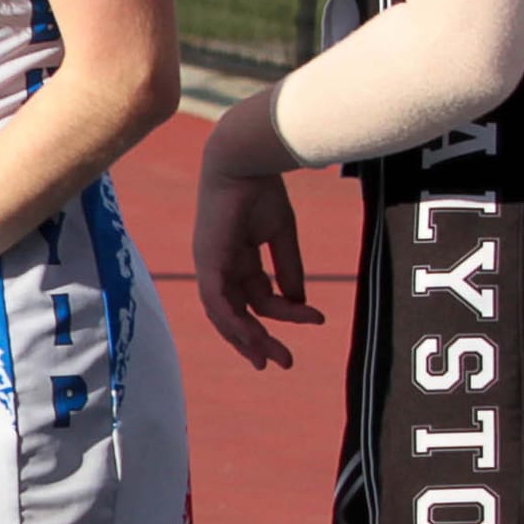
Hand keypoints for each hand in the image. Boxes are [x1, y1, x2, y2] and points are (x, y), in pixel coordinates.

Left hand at [193, 152, 322, 369]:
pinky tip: (253, 334)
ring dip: (247, 338)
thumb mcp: (281, 235)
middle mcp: (221, 267)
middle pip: (237, 314)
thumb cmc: (262, 189)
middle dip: (258, 341)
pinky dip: (233, 320)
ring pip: (225, 315)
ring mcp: (211, 265)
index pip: (259, 298)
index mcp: (238, 259)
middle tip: (282, 363)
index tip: (315, 320)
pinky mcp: (208, 261)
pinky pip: (217, 301)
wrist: (245, 161)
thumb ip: (288, 269)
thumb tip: (299, 302)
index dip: (285, 314)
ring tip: (270, 357)